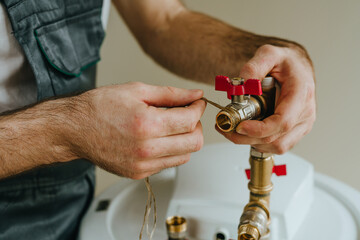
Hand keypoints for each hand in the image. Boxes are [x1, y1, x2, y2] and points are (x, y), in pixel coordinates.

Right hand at [66, 82, 205, 178]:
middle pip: (194, 143)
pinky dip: (170, 150)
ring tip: (171, 126)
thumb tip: (195, 95)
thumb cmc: (100, 107)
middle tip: (187, 114)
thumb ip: (171, 94)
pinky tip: (158, 138)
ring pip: (184, 156)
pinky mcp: (138, 173)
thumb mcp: (137, 91)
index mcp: (147, 124)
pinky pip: (168, 164)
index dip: (198, 108)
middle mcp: (146, 149)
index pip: (190, 120)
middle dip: (196, 126)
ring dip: (185, 139)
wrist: (75, 129)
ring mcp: (142, 164)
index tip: (196, 102)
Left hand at [216, 44, 315, 153]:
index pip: (283, 121)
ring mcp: (302, 124)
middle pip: (276, 138)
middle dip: (247, 137)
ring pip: (276, 146)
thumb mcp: (269, 54)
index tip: (240, 127)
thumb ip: (254, 66)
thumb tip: (243, 83)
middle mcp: (305, 112)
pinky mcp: (296, 131)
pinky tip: (248, 132)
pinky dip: (259, 142)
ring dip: (252, 141)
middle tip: (226, 128)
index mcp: (301, 93)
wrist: (296, 67)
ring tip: (234, 129)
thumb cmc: (286, 62)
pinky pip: (277, 145)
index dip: (260, 129)